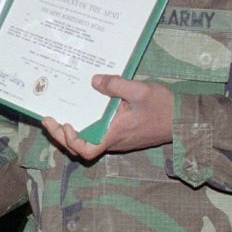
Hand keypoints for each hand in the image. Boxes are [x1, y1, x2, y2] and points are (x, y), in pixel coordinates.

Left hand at [40, 74, 173, 160]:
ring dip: (71, 131)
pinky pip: (99, 133)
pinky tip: (81, 110)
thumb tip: (93, 81)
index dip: (70, 141)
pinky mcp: (122, 133)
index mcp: (115, 135)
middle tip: (47, 118)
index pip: (86, 150)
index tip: (64, 124)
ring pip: (88, 140)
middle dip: (61, 134)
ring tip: (57, 114)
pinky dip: (86, 125)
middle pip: (81, 146)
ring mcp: (117, 139)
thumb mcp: (140, 91)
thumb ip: (115, 85)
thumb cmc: (163, 107)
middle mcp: (113, 141)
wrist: (184, 119)